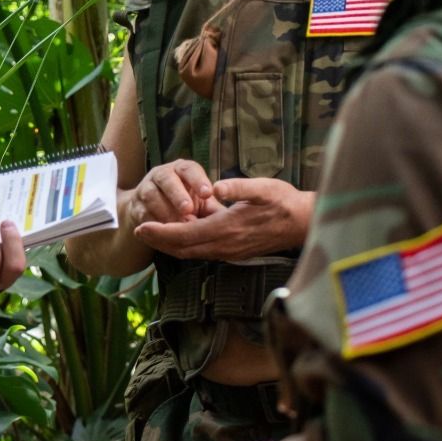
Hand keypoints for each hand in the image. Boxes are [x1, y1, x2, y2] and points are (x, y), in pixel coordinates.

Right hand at [123, 159, 220, 228]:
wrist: (153, 209)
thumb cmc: (187, 203)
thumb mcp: (203, 203)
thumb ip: (214, 209)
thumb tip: (233, 219)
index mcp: (182, 170)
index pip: (189, 170)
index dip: (198, 180)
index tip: (209, 193)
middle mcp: (162, 174)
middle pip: (167, 179)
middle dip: (177, 194)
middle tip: (188, 210)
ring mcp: (146, 188)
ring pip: (151, 195)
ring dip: (164, 211)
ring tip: (177, 225)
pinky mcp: (135, 205)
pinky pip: (142, 213)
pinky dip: (153, 223)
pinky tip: (164, 232)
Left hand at [133, 177, 313, 260]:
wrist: (304, 224)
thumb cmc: (284, 202)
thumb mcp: (263, 188)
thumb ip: (238, 187)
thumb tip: (216, 187)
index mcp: (227, 229)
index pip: (186, 234)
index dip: (161, 232)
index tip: (141, 226)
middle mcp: (225, 245)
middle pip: (183, 249)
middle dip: (158, 241)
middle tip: (137, 231)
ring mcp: (229, 251)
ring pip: (191, 253)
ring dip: (170, 245)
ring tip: (151, 234)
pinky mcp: (233, 252)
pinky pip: (202, 252)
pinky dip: (185, 245)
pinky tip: (178, 235)